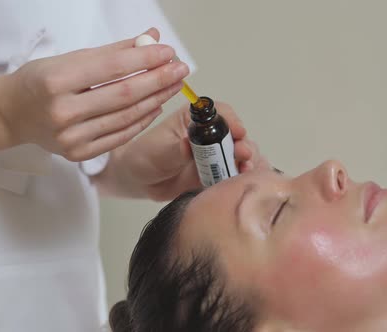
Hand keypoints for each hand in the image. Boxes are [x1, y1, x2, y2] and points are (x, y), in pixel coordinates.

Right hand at [0, 28, 188, 160]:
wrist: (13, 114)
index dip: (145, 59)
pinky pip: (119, 136)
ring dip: (155, 100)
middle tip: (180, 69)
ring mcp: (70, 137)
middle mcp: (62, 111)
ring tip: (173, 85)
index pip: (112, 68)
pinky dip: (141, 121)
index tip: (168, 52)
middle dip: (157, 80)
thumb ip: (113, 51)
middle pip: (123, 95)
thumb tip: (150, 38)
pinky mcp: (78, 153)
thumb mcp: (70, 59)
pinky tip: (155, 106)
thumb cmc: (40, 81)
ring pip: (125, 118)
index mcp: (56, 80)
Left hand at [120, 101, 265, 200]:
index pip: (220, 113)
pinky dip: (244, 176)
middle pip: (235, 135)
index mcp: (194, 120)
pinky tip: (246, 180)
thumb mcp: (158, 150)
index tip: (238, 132)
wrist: (139, 182)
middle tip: (243, 155)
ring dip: (247, 160)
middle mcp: (209, 135)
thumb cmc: (144, 157)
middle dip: (243, 143)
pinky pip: (235, 173)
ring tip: (245, 169)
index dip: (232, 121)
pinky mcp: (216, 174)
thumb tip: (188, 145)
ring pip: (240, 153)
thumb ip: (176, 149)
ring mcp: (214, 155)